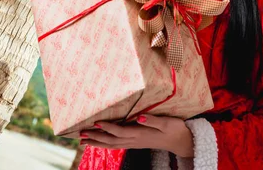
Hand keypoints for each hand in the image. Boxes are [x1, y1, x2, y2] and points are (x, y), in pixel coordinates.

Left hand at [80, 114, 194, 157]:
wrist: (180, 142)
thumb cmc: (175, 129)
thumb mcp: (167, 123)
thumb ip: (154, 120)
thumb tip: (141, 117)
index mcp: (141, 134)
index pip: (121, 131)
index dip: (108, 128)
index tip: (96, 123)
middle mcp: (135, 140)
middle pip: (112, 140)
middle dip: (96, 137)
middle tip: (81, 134)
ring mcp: (134, 143)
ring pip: (112, 145)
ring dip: (97, 142)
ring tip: (83, 140)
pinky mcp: (135, 143)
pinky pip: (116, 145)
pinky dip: (105, 144)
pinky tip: (98, 141)